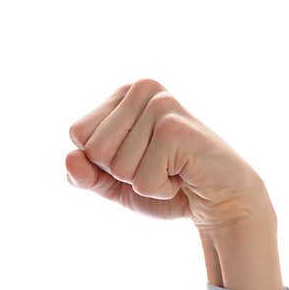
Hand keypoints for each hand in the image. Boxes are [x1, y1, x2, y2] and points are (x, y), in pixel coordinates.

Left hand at [66, 78, 283, 289]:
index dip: (100, 163)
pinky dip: (159, 190)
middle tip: (156, 167)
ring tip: (171, 170)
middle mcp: (141, 88)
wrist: (219, 200)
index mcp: (123, 94)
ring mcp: (160, 105)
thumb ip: (85, 175)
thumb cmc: (166, 185)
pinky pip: (141, 180)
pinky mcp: (175, 128)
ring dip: (143, 183)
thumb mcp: (114, 184)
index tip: (137, 160)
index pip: (77, 135)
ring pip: (116, 167)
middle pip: (93, 150)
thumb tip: (69, 159)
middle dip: (120, 174)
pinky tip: (182, 176)